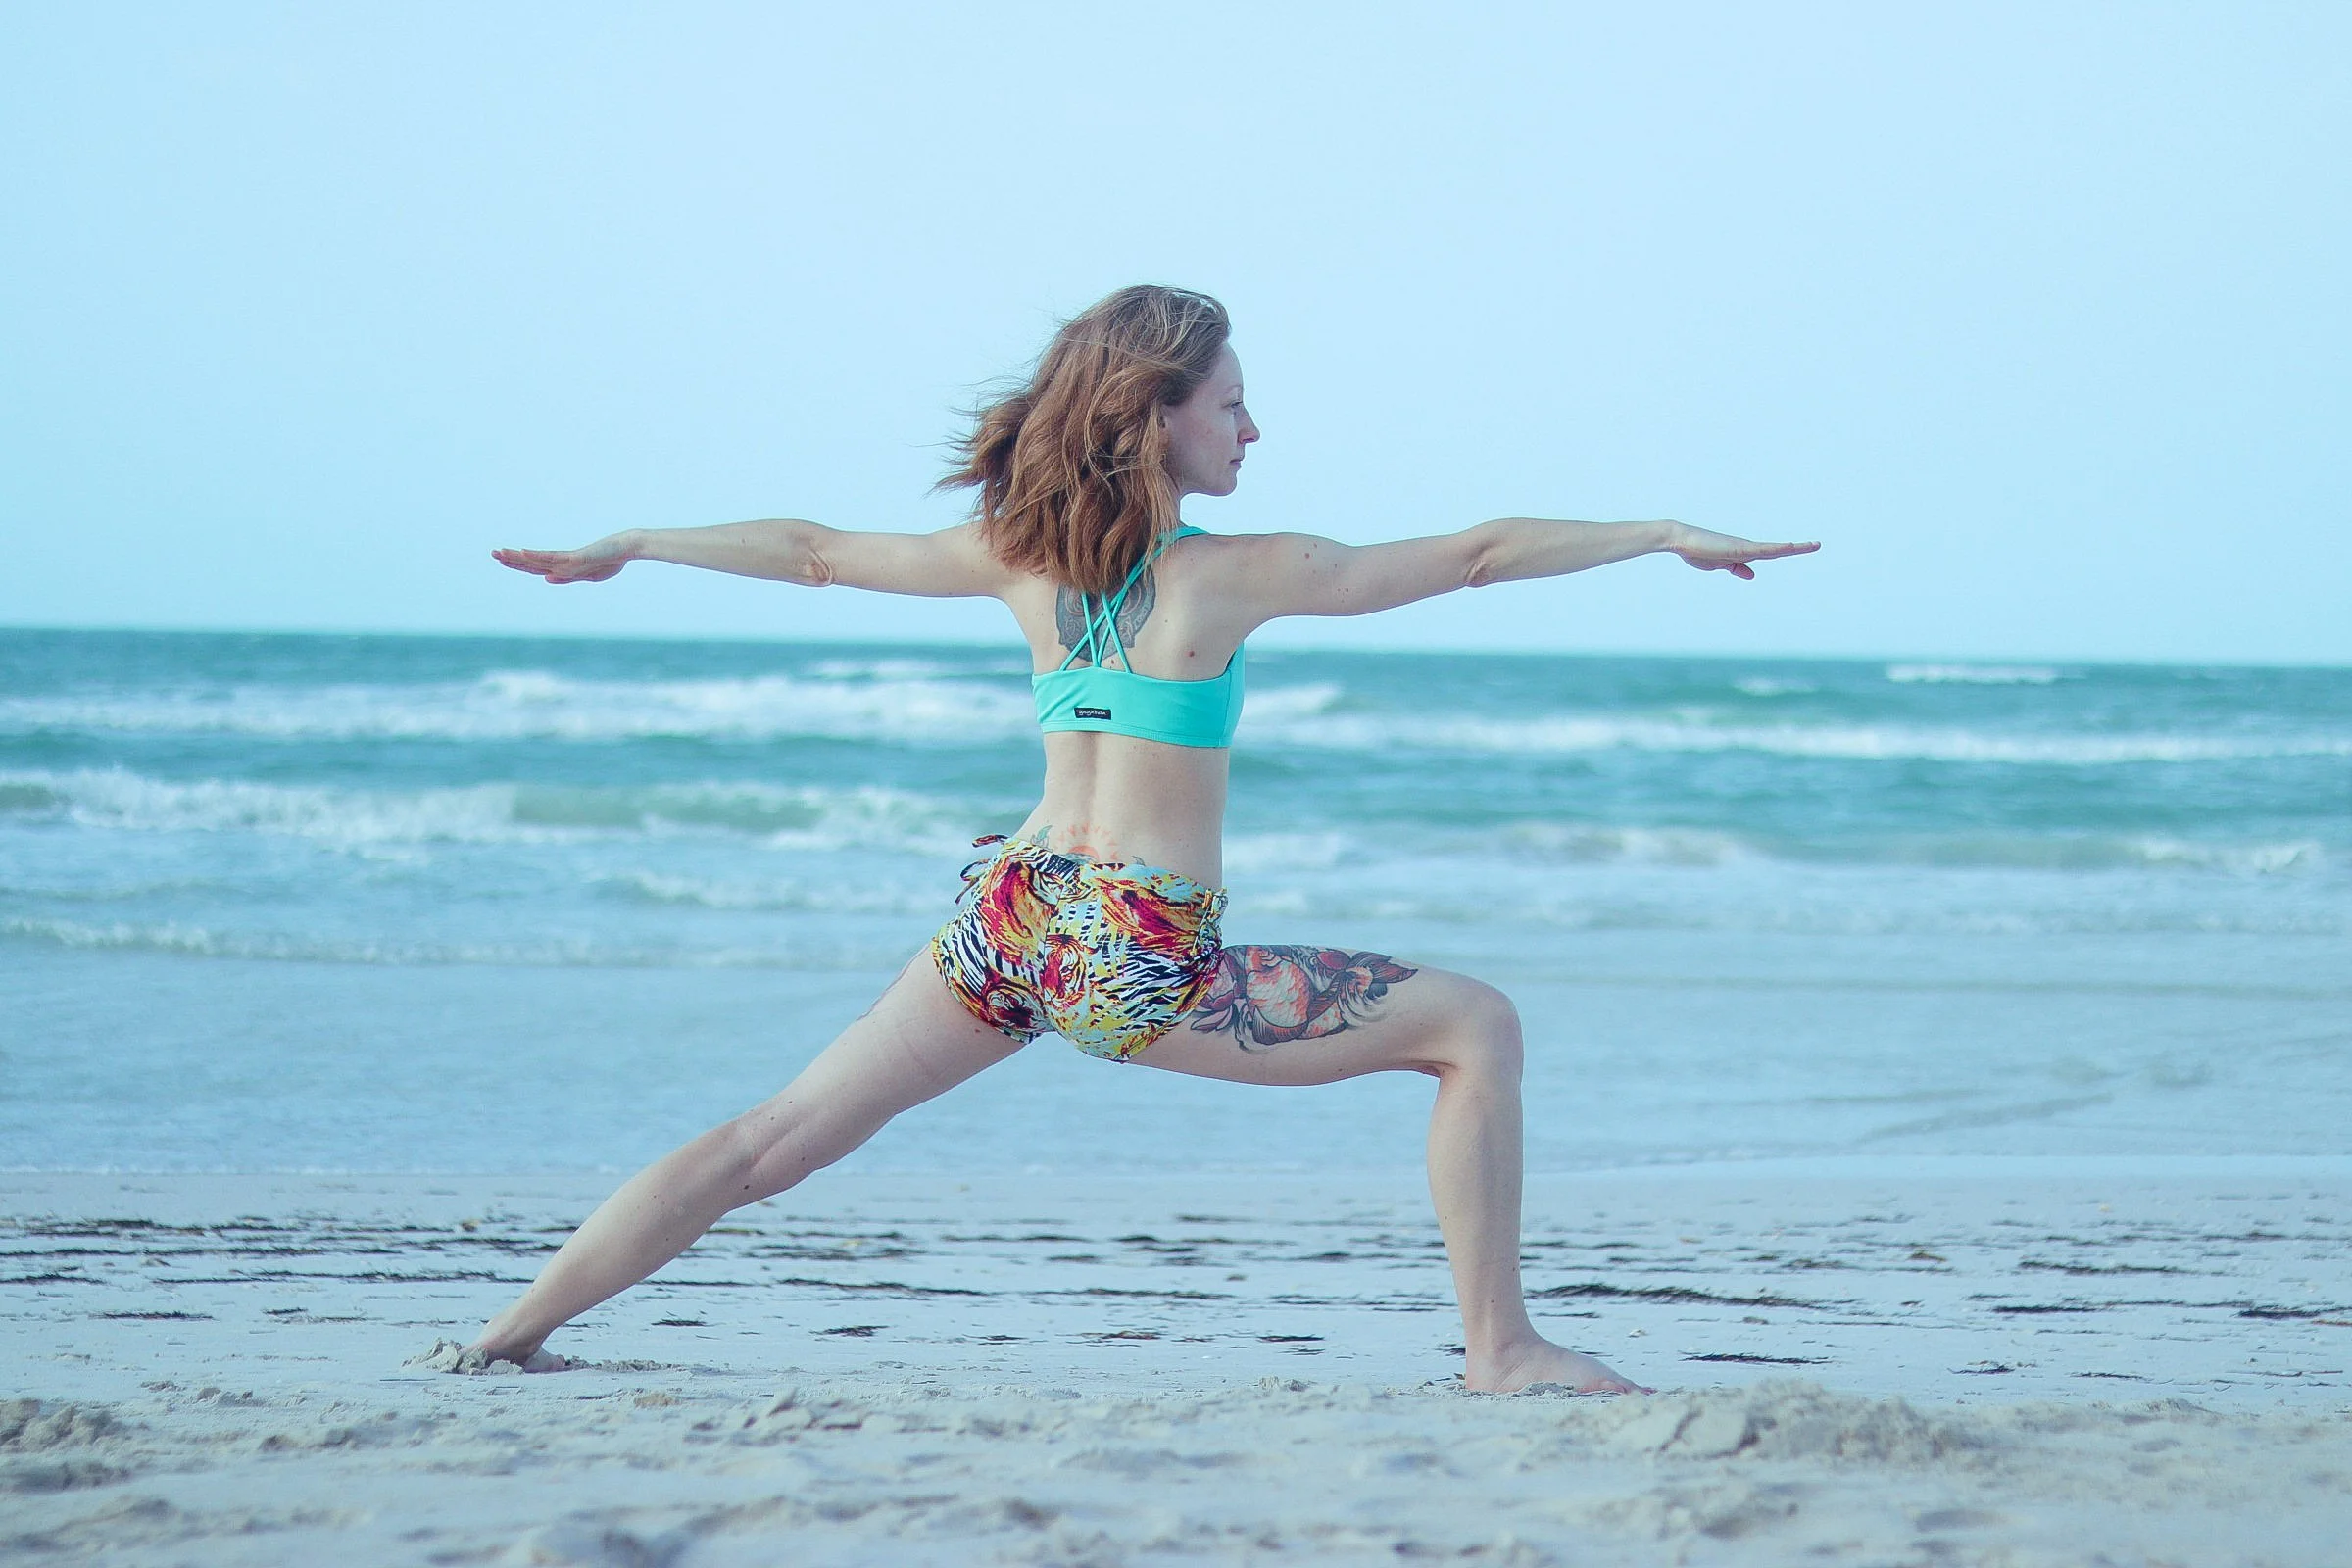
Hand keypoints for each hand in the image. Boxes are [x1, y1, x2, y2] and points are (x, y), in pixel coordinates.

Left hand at [492, 534, 634, 583]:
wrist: (626, 548)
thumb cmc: (611, 560)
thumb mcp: (588, 576)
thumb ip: (566, 577)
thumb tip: (546, 578)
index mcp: (563, 567)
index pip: (535, 567)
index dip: (518, 564)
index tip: (501, 558)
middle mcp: (562, 562)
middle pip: (531, 562)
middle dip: (510, 558)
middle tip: (491, 553)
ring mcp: (567, 559)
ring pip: (537, 559)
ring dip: (517, 556)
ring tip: (498, 552)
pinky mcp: (575, 556)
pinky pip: (552, 557)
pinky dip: (537, 556)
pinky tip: (523, 552)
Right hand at [1663, 523, 1819, 580]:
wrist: (1682, 540)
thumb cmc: (1697, 551)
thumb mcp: (1720, 564)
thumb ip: (1737, 568)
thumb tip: (1753, 574)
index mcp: (1744, 552)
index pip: (1770, 553)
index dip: (1786, 551)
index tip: (1801, 548)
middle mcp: (1748, 547)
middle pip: (1778, 549)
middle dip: (1798, 548)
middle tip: (1817, 544)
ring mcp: (1744, 546)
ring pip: (1775, 548)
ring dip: (1795, 547)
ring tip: (1813, 545)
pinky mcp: (1739, 548)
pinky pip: (1762, 549)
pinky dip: (1777, 548)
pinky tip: (1790, 547)